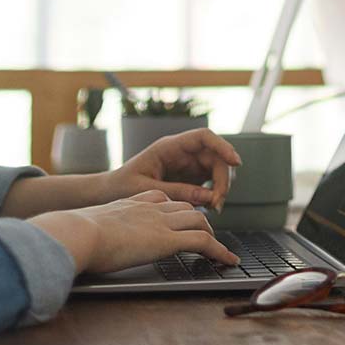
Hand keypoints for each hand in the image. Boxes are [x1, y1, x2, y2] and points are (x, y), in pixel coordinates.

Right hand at [30, 190, 239, 273]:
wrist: (78, 232)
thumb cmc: (74, 234)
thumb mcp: (87, 227)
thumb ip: (92, 232)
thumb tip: (76, 244)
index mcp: (130, 203)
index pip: (161, 199)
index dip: (173, 210)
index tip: (179, 219)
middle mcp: (148, 208)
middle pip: (184, 208)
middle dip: (198, 221)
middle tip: (205, 237)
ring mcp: (160, 222)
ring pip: (198, 221)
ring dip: (211, 236)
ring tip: (219, 252)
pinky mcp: (167, 240)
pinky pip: (203, 242)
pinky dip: (220, 252)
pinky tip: (228, 262)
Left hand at [104, 128, 242, 210]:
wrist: (109, 193)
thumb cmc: (122, 186)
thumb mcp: (148, 189)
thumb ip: (177, 191)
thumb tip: (208, 196)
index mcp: (169, 147)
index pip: (203, 137)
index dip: (223, 146)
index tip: (235, 162)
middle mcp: (181, 153)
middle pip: (215, 156)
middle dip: (223, 178)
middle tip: (218, 202)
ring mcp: (186, 166)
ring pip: (216, 169)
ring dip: (221, 187)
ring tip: (215, 208)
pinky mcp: (188, 179)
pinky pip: (209, 182)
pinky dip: (214, 194)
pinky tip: (210, 207)